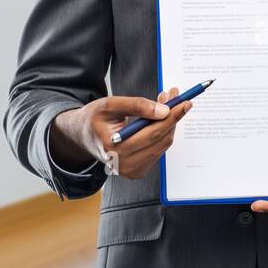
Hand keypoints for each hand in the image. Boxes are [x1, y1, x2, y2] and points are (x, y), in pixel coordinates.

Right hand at [52, 88, 191, 179]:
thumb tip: (164, 110)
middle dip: (173, 117)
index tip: (185, 102)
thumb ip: (137, 105)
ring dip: (169, 123)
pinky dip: (162, 133)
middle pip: (161, 139)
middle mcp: (123, 164)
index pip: (152, 133)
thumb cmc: (94, 118)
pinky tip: (159, 119)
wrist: (82, 136)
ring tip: (167, 103)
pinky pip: (157, 150)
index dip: (171, 116)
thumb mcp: (110, 104)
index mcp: (114, 149)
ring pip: (162, 145)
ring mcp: (131, 171)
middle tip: (178, 97)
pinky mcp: (137, 171)